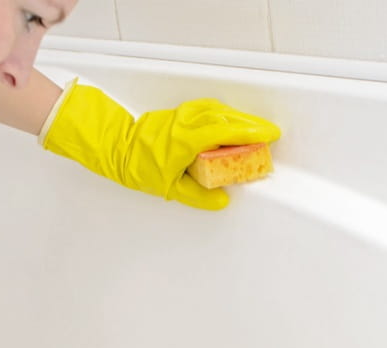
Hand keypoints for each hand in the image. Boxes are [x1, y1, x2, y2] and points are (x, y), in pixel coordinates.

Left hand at [41, 79, 280, 209]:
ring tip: (256, 129)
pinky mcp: (179, 113)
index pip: (225, 132)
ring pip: (218, 110)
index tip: (269, 136)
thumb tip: (222, 199)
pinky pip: (208, 108)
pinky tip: (232, 120)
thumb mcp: (170, 188)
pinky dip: (224, 113)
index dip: (250, 133)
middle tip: (270, 133)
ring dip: (239, 118)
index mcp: (186, 140)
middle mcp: (186, 123)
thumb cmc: (137, 166)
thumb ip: (198, 196)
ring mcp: (182, 115)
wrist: (115, 147)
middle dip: (251, 125)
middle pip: (227, 118)